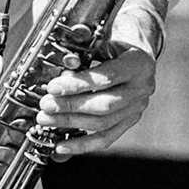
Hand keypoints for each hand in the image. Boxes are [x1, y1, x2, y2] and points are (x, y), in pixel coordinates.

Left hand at [37, 42, 156, 158]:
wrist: (137, 57)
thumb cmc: (116, 47)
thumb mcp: (103, 43)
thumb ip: (85, 57)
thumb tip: (61, 74)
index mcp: (138, 64)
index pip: (107, 78)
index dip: (78, 84)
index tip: (54, 87)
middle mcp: (142, 88)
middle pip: (105, 105)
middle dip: (71, 106)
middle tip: (46, 105)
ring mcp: (137, 108)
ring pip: (103, 123)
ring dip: (70, 123)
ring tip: (46, 119)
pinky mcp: (129, 122)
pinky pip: (106, 139)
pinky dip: (81, 145)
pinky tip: (61, 146)